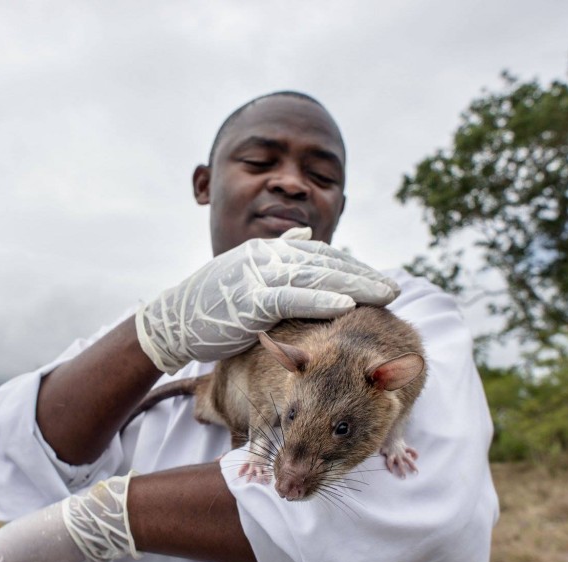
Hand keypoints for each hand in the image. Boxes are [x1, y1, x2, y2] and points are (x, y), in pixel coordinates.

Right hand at [136, 227, 398, 372]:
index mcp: (268, 250)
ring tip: (385, 295)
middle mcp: (266, 256)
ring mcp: (258, 276)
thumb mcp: (246, 271)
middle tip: (395, 289)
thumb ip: (277, 253)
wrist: (172, 320)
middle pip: (326, 263)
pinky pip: (292, 298)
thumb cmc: (211, 303)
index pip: (321, 254)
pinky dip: (321, 300)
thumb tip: (305, 234)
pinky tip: (347, 305)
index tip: (379, 280)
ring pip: (316, 277)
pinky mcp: (250, 300)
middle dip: (364, 276)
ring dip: (355, 286)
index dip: (353, 266)